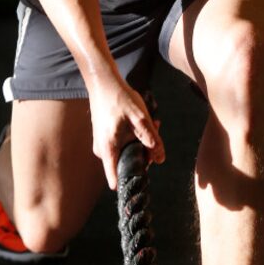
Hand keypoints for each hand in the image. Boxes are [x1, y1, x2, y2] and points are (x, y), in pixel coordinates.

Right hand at [87, 73, 164, 189]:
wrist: (103, 82)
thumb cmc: (119, 98)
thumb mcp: (140, 118)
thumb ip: (151, 139)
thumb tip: (160, 159)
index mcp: (108, 149)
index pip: (116, 179)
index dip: (132, 182)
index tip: (145, 179)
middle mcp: (103, 150)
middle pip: (127, 163)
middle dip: (145, 152)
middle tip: (156, 133)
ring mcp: (103, 144)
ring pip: (127, 152)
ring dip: (142, 141)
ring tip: (152, 122)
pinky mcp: (106, 138)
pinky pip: (123, 144)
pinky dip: (134, 136)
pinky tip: (143, 121)